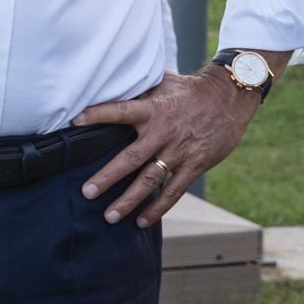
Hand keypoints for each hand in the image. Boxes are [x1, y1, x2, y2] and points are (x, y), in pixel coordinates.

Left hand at [73, 58, 277, 226]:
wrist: (230, 98)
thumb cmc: (190, 89)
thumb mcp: (163, 82)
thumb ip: (139, 89)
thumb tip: (111, 83)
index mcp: (153, 109)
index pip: (120, 111)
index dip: (97, 114)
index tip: (74, 121)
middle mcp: (164, 132)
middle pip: (130, 158)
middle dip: (107, 177)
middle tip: (86, 193)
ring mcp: (180, 151)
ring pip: (150, 181)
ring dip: (128, 200)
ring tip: (109, 216)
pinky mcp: (195, 165)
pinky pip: (174, 191)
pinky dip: (158, 208)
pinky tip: (141, 220)